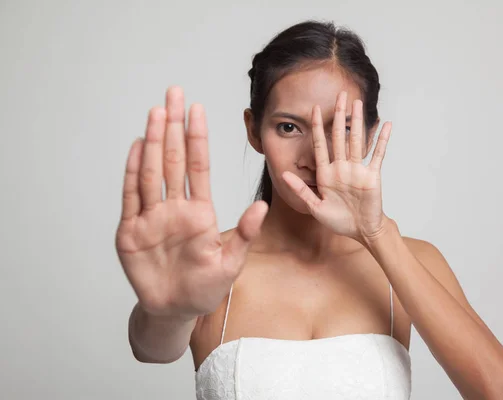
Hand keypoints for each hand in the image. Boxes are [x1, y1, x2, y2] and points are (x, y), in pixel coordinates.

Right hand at [115, 86, 267, 319]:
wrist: (175, 310)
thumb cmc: (205, 287)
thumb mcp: (231, 262)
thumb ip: (244, 233)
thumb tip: (262, 206)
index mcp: (199, 212)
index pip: (198, 166)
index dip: (197, 138)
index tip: (198, 110)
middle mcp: (175, 208)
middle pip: (173, 159)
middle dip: (173, 126)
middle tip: (174, 94)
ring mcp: (152, 217)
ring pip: (152, 171)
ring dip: (153, 140)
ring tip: (156, 112)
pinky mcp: (131, 231)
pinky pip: (132, 196)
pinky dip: (133, 172)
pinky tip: (136, 147)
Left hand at [281, 91, 391, 244]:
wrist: (360, 230)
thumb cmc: (338, 221)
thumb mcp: (315, 207)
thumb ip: (301, 190)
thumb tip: (284, 175)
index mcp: (326, 174)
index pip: (320, 144)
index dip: (317, 127)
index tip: (314, 109)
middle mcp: (341, 167)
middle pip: (339, 136)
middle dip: (338, 116)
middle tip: (340, 95)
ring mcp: (357, 169)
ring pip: (357, 140)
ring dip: (358, 122)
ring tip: (358, 102)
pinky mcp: (372, 175)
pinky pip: (378, 154)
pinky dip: (382, 140)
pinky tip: (385, 124)